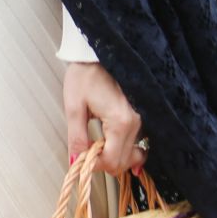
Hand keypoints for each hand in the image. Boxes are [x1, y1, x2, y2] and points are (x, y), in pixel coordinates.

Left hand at [63, 63, 145, 177]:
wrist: (98, 52)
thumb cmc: (85, 75)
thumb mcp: (74, 107)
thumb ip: (76, 137)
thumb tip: (75, 161)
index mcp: (120, 121)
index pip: (112, 161)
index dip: (94, 165)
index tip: (82, 158)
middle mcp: (136, 122)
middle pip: (124, 161)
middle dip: (105, 163)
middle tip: (88, 153)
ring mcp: (142, 118)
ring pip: (132, 153)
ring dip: (115, 156)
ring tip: (98, 145)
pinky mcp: (142, 115)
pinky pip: (139, 142)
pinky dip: (126, 149)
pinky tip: (112, 144)